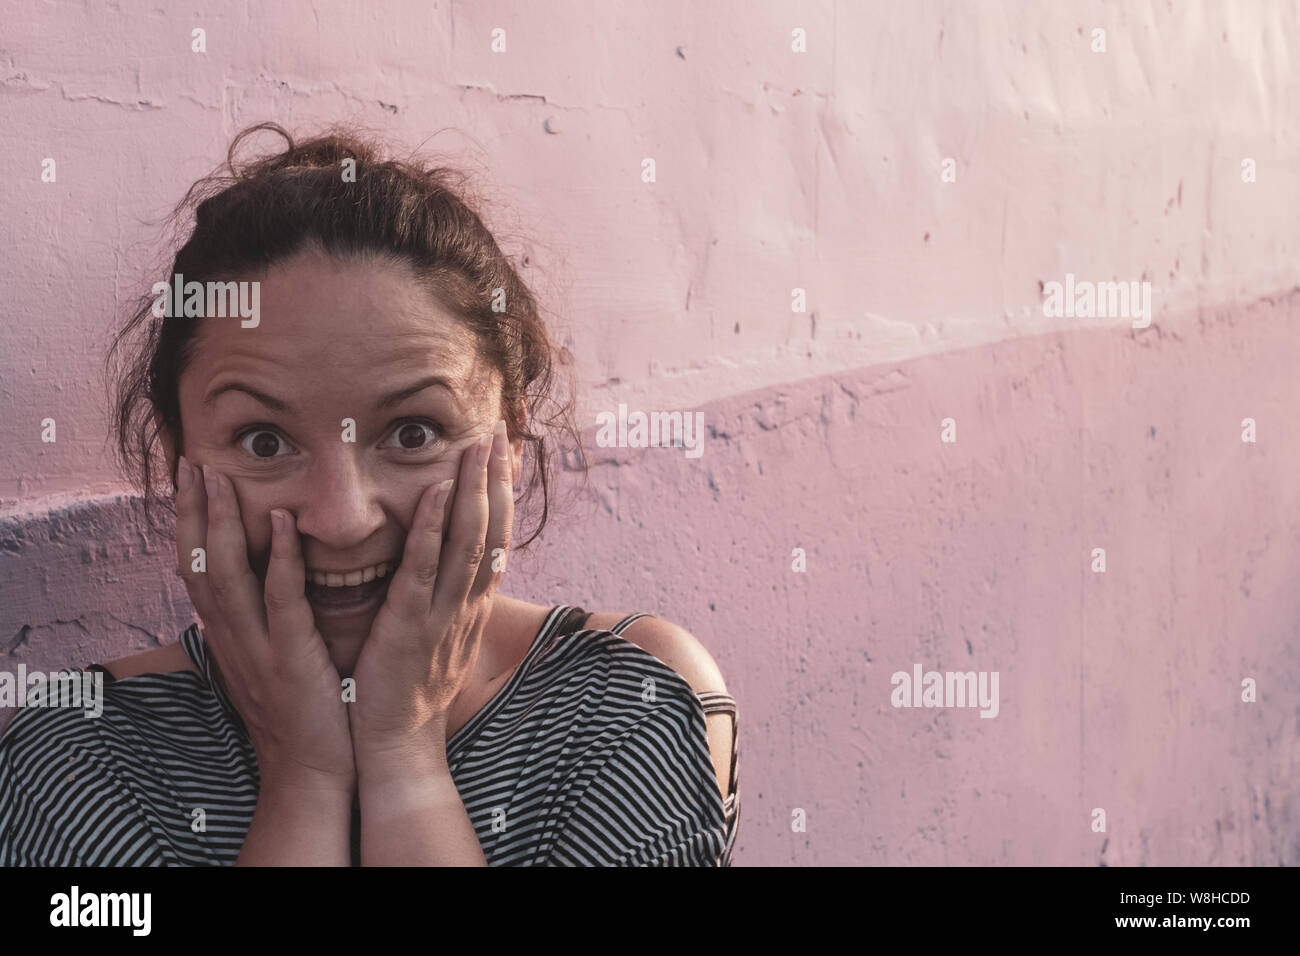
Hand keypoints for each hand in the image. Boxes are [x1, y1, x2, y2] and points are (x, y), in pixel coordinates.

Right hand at [174, 455, 354, 793]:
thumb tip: (262, 580)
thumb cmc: (302, 712)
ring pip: (227, 576)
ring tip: (221, 477)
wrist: (313, 771)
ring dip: (223, 523)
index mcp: (229, 636)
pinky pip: (280, 600)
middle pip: (199, 564)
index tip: (190, 478)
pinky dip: (280, 557)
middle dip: (193, 511)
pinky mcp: (290, 658)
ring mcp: (257, 648)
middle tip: (191, 462)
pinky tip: (284, 520)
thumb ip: (262, 620)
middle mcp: (232, 638)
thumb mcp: (271, 660)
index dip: (190, 523)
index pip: (197, 569)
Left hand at [348, 418, 513, 755]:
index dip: (503, 495)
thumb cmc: (408, 689)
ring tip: (479, 444)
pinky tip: (438, 491)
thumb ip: (441, 598)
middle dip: (496, 478)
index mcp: (471, 605)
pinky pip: (427, 567)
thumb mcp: (436, 637)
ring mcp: (443, 613)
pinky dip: (435, 526)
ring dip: (475, 488)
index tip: (505, 454)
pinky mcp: (411, 625)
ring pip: (469, 541)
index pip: (496, 539)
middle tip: (500, 432)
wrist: (396, 744)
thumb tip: (440, 562)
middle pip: (492, 530)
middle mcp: (467, 604)